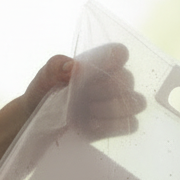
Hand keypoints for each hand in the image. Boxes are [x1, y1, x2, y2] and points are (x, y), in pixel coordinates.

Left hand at [21, 44, 147, 136]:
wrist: (42, 122)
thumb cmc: (45, 95)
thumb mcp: (44, 77)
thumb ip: (56, 66)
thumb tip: (75, 67)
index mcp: (97, 64)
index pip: (119, 53)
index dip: (112, 60)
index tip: (93, 72)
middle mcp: (113, 81)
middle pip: (127, 79)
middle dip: (104, 90)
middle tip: (82, 98)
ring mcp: (120, 104)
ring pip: (136, 102)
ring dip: (112, 108)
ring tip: (89, 112)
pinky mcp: (120, 125)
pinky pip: (131, 124)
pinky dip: (111, 126)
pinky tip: (92, 126)